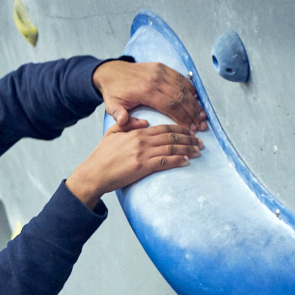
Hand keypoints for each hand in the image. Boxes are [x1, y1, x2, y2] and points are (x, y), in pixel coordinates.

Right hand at [65, 120, 202, 207]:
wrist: (94, 173)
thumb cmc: (101, 156)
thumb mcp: (112, 133)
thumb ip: (127, 124)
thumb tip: (144, 121)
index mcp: (136, 132)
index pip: (163, 128)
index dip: (180, 129)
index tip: (190, 132)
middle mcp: (142, 141)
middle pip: (171, 137)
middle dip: (188, 139)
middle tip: (200, 142)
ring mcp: (143, 154)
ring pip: (171, 149)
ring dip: (187, 149)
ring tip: (197, 151)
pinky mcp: (143, 167)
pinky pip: (165, 162)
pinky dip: (178, 161)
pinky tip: (186, 161)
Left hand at [93, 60, 207, 131]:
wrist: (111, 71)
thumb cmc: (113, 92)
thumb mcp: (112, 106)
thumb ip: (119, 115)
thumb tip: (123, 122)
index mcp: (145, 91)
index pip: (170, 106)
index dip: (183, 117)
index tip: (191, 128)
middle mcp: (156, 79)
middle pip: (180, 97)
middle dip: (193, 112)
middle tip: (202, 125)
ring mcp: (160, 71)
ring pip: (183, 87)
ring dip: (194, 102)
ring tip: (202, 115)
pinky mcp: (162, 67)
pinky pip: (180, 77)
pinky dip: (190, 88)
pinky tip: (197, 99)